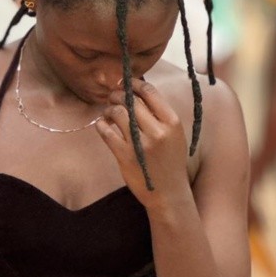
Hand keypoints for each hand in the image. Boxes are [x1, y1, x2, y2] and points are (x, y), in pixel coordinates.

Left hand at [96, 78, 190, 208]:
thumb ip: (159, 114)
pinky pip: (106, 132)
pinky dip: (101, 124)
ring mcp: (140, 144)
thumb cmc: (170, 160)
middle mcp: (157, 132)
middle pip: (130, 101)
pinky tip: (103, 125)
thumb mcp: (174, 134)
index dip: (134, 84)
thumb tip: (138, 91)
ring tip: (109, 113)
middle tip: (112, 96)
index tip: (126, 83)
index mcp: (172, 123)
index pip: (149, 93)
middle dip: (117, 95)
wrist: (168, 193)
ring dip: (109, 109)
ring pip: (117, 113)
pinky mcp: (125, 156)